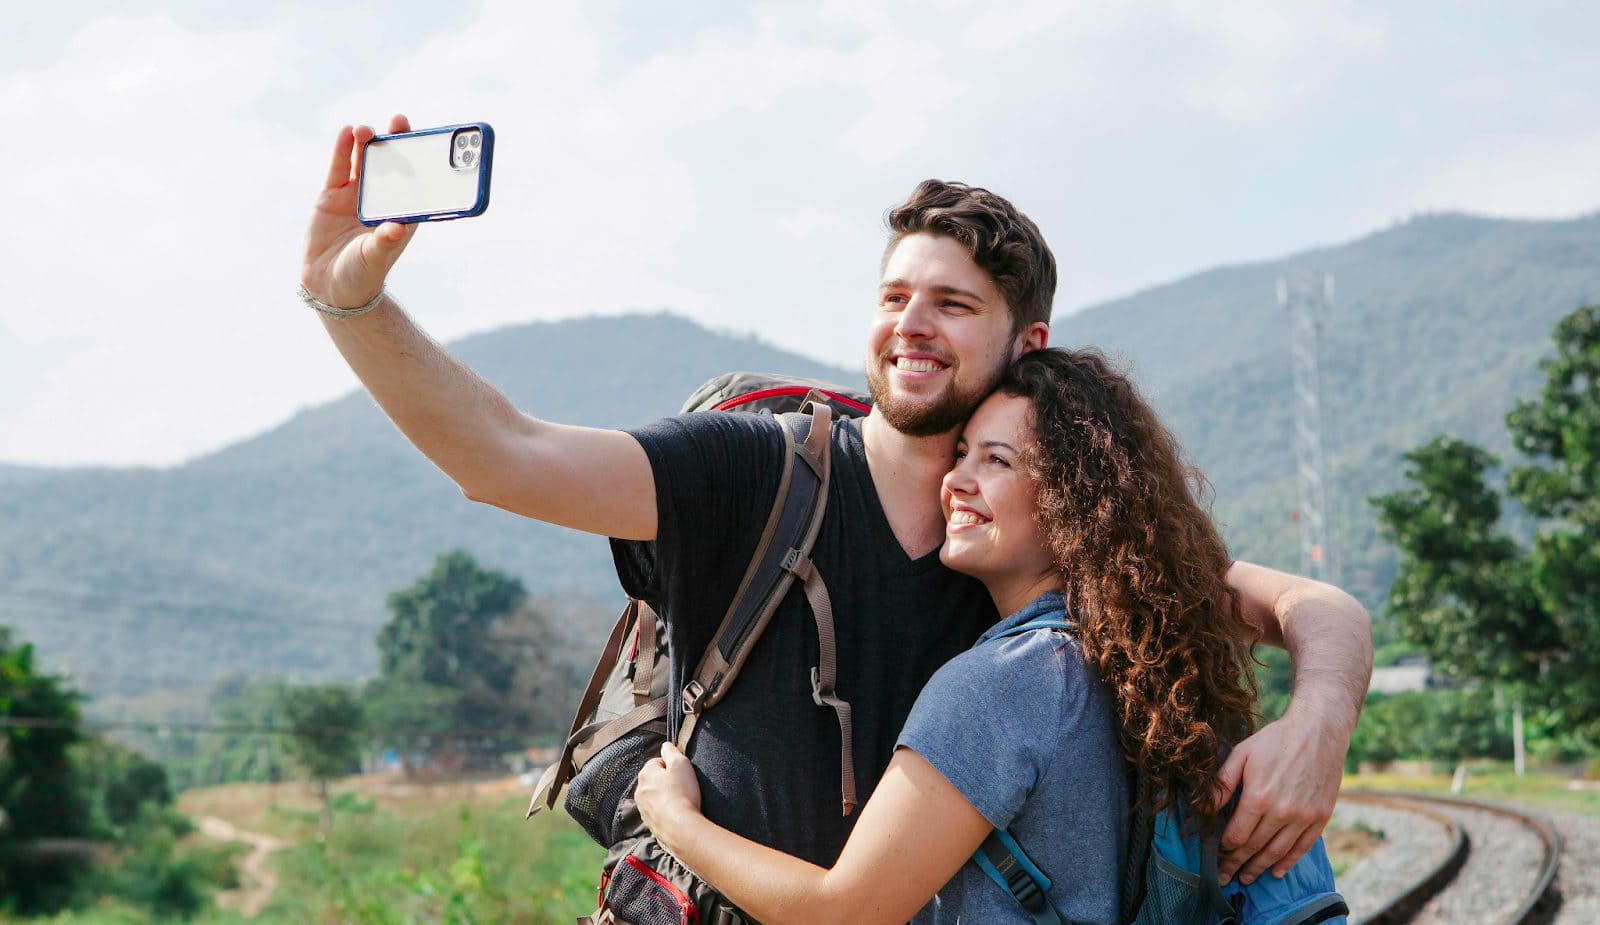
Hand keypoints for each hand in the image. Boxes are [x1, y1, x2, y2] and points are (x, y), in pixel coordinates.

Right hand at [300, 114, 419, 307]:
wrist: (330, 285)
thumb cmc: (362, 274)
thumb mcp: (375, 258)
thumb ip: (384, 242)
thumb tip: (397, 228)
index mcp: (402, 212)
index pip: (416, 181)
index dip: (422, 159)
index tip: (429, 140)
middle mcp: (382, 199)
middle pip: (392, 164)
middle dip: (395, 142)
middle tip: (399, 120)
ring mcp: (356, 195)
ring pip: (364, 161)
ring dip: (367, 142)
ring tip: (367, 130)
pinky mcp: (332, 195)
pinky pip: (339, 167)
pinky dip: (343, 150)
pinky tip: (347, 132)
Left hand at [635, 743, 702, 851]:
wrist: (681, 829)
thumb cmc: (682, 794)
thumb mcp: (680, 763)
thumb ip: (671, 751)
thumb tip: (666, 746)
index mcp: (645, 774)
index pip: (657, 762)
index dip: (672, 766)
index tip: (682, 773)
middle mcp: (639, 791)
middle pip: (655, 780)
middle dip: (668, 782)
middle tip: (684, 787)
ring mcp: (643, 809)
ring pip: (656, 797)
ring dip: (667, 797)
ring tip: (682, 802)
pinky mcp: (650, 824)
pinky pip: (658, 813)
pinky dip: (666, 812)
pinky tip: (678, 814)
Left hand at [1211, 706, 1347, 884]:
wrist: (1318, 732)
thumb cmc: (1275, 740)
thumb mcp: (1241, 754)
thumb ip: (1222, 784)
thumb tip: (1206, 809)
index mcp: (1258, 798)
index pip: (1236, 836)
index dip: (1224, 848)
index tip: (1216, 854)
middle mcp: (1281, 813)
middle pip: (1254, 848)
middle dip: (1236, 864)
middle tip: (1225, 878)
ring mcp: (1303, 817)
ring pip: (1277, 852)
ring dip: (1259, 868)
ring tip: (1246, 878)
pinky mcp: (1320, 817)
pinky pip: (1302, 847)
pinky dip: (1288, 862)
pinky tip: (1277, 871)